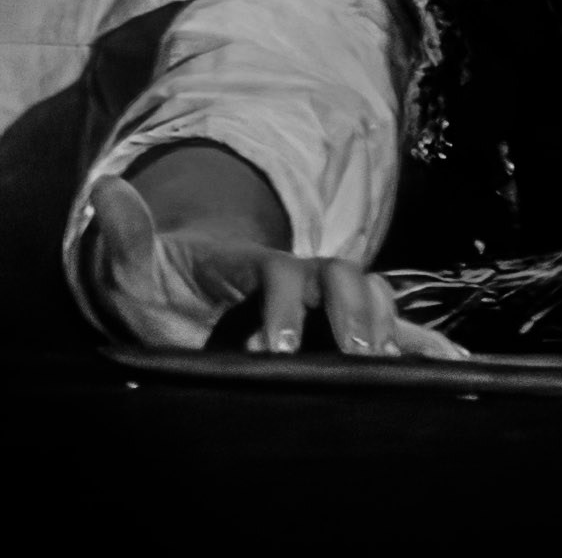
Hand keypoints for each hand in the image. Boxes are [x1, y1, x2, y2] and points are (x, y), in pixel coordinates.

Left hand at [80, 154, 465, 365]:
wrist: (176, 299)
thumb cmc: (155, 291)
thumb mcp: (132, 270)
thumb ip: (124, 236)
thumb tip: (105, 189)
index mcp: (250, 265)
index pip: (279, 272)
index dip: (282, 304)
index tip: (270, 348)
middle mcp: (297, 277)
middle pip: (343, 279)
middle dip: (356, 314)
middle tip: (356, 358)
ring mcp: (322, 305)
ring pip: (376, 301)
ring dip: (395, 330)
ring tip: (406, 372)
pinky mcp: (339, 332)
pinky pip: (394, 333)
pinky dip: (425, 346)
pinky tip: (456, 368)